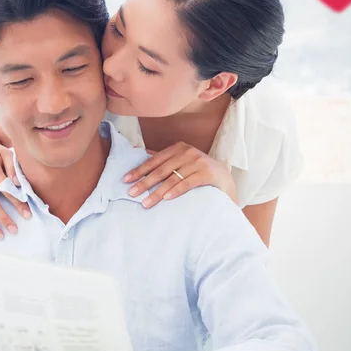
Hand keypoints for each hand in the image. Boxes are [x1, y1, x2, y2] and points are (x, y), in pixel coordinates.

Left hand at [123, 142, 237, 207]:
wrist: (225, 179)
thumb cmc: (198, 172)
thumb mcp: (181, 162)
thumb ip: (162, 159)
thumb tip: (135, 151)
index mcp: (178, 148)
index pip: (154, 160)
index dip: (139, 170)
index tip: (126, 180)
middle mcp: (188, 152)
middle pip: (161, 170)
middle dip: (145, 183)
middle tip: (131, 193)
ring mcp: (198, 162)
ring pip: (172, 178)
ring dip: (157, 192)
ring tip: (146, 203)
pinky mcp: (207, 173)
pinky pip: (187, 183)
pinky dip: (176, 191)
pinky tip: (166, 199)